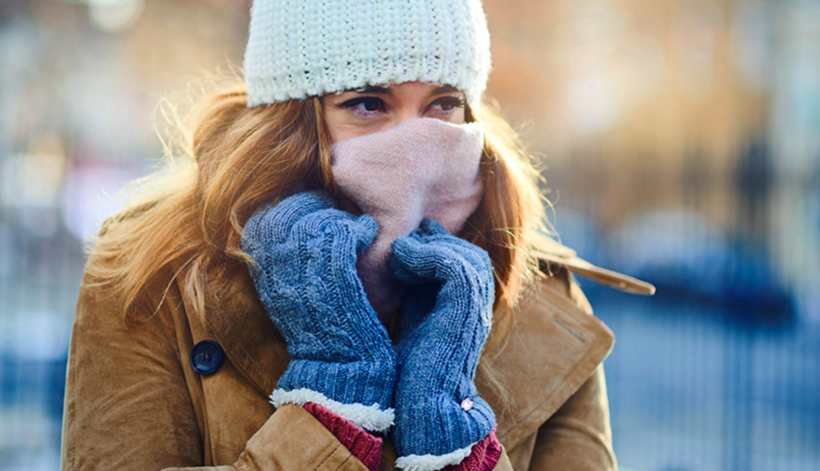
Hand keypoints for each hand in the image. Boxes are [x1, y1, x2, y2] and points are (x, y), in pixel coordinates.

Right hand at [241, 190, 395, 431]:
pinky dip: (359, 227)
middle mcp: (275, 270)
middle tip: (337, 210)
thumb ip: (283, 258)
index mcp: (260, 272)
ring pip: (318, 220)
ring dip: (340, 217)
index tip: (313, 208)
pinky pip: (343, 233)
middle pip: (289, 212)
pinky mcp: (334, 278)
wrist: (338, 369)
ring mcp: (303, 273)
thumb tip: (292, 217)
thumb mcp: (288, 293)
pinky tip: (367, 233)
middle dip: (315, 204)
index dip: (291, 205)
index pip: (265, 217)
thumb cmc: (320, 328)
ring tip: (355, 227)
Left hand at [388, 219, 495, 468]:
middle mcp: (478, 309)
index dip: (437, 248)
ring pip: (466, 256)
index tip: (406, 242)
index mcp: (468, 312)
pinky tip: (400, 258)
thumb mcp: (413, 322)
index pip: (464, 266)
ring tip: (398, 251)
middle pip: (470, 256)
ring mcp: (477, 309)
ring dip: (429, 247)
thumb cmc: (410, 376)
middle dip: (438, 242)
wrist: (421, 406)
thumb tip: (400, 265)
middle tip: (406, 238)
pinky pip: (453, 265)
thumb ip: (416, 296)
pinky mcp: (466, 310)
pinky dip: (425, 255)